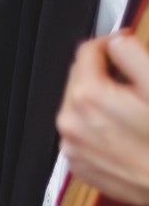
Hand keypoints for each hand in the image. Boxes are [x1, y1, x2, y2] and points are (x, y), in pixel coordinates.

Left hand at [58, 33, 148, 205]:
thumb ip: (133, 54)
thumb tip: (117, 41)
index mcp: (88, 97)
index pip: (87, 52)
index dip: (111, 45)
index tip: (124, 48)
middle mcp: (71, 122)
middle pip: (79, 79)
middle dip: (104, 74)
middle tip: (134, 83)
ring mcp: (72, 146)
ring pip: (79, 107)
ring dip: (100, 100)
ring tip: (132, 110)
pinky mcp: (78, 164)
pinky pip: (82, 133)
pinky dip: (98, 126)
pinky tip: (125, 132)